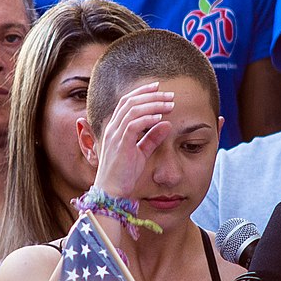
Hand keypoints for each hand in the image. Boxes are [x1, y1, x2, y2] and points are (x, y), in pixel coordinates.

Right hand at [91, 81, 174, 198]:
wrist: (112, 192)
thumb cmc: (124, 174)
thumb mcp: (141, 153)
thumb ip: (152, 138)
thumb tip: (167, 123)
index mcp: (115, 128)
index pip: (127, 102)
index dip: (142, 92)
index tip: (158, 88)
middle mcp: (112, 128)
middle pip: (130, 101)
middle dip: (151, 95)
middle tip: (169, 94)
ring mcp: (115, 135)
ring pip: (132, 110)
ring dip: (153, 104)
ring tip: (169, 104)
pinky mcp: (120, 144)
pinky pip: (133, 124)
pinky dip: (147, 118)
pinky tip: (160, 118)